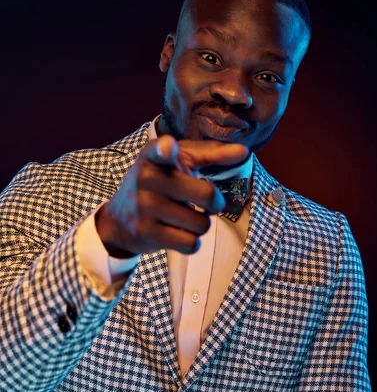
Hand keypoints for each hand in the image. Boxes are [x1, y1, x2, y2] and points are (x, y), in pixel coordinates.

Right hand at [95, 135, 248, 256]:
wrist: (119, 220)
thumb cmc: (159, 184)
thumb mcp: (178, 162)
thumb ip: (211, 154)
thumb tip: (244, 151)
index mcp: (154, 156)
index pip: (160, 150)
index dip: (167, 149)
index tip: (169, 147)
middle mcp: (146, 179)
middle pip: (206, 194)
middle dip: (214, 203)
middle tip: (203, 202)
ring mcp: (145, 208)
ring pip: (201, 224)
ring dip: (201, 224)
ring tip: (185, 217)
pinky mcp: (147, 233)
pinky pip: (190, 243)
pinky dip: (191, 241)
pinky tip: (179, 232)